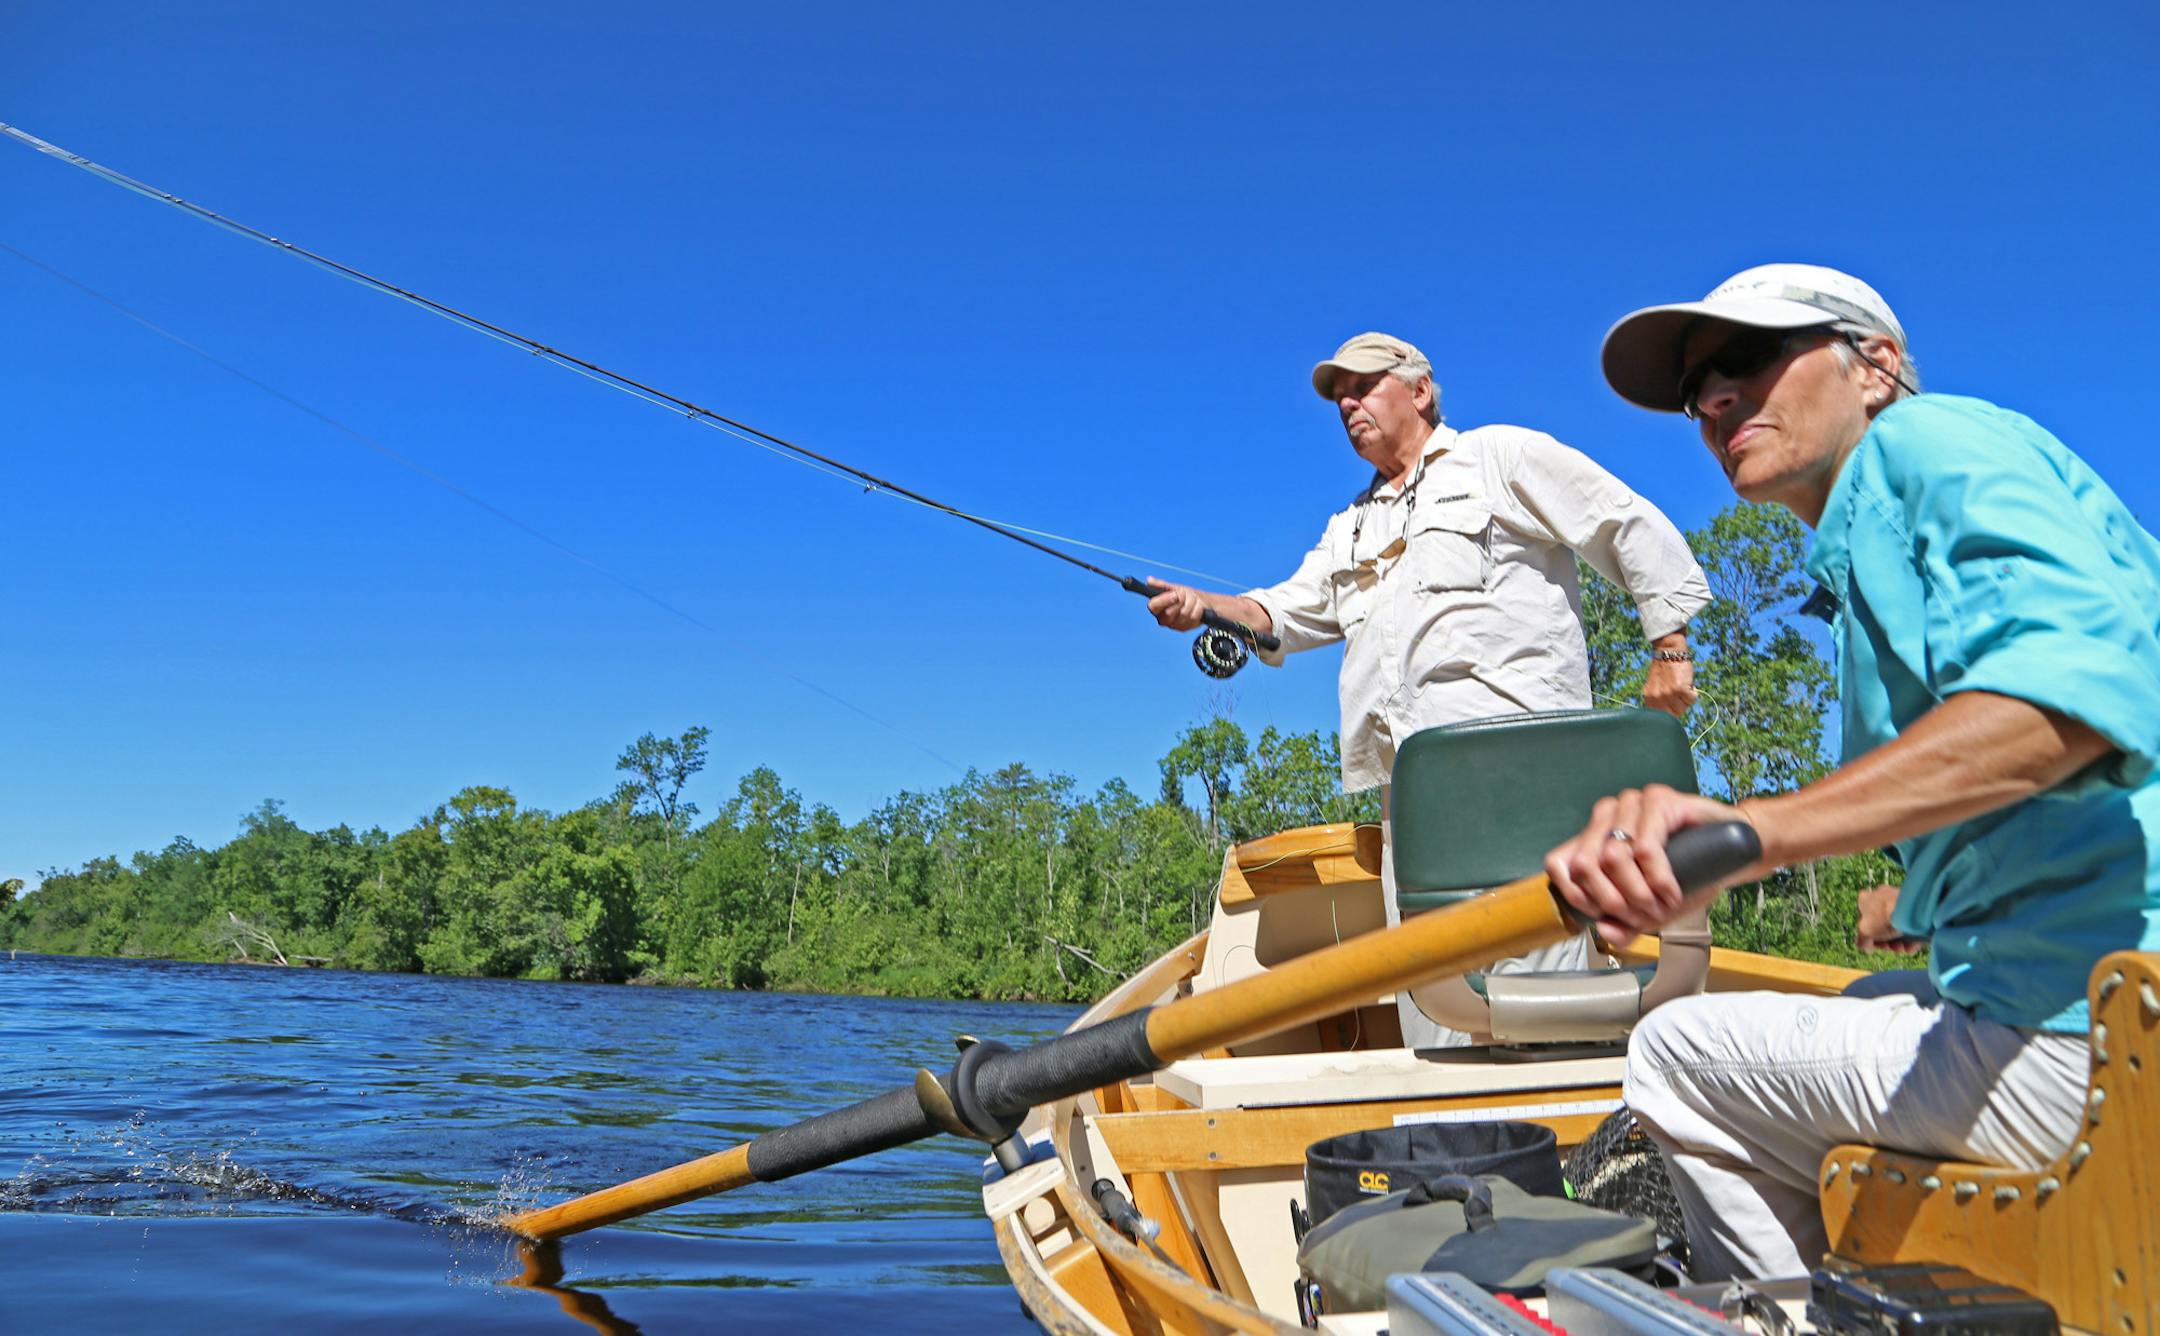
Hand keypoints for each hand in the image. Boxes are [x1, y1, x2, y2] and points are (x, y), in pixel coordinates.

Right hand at [1145, 578, 1207, 631]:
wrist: (1201, 601)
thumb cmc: (1185, 595)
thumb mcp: (1174, 587)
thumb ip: (1161, 585)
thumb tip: (1149, 580)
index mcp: (1157, 608)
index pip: (1153, 606)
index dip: (1163, 600)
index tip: (1174, 594)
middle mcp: (1163, 619)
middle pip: (1169, 613)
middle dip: (1181, 600)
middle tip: (1185, 594)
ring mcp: (1174, 625)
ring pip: (1183, 614)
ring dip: (1191, 603)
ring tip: (1193, 599)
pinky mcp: (1185, 628)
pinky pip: (1192, 618)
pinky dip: (1198, 609)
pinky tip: (1198, 607)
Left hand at [1543, 784, 1768, 944]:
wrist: (1734, 854)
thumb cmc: (1689, 875)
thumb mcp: (1652, 910)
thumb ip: (1625, 925)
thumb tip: (1603, 931)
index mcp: (1595, 836)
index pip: (1559, 864)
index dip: (1578, 896)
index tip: (1607, 915)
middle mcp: (1608, 816)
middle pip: (1584, 865)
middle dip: (1613, 901)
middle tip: (1642, 915)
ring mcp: (1631, 804)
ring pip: (1612, 856)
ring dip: (1638, 893)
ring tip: (1661, 905)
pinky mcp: (1658, 800)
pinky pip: (1645, 848)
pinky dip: (1659, 880)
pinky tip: (1673, 893)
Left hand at [1641, 657, 1696, 716]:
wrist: (1668, 652)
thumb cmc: (1663, 670)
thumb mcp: (1655, 687)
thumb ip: (1658, 701)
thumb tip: (1668, 717)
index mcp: (1649, 699)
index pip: (1662, 718)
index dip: (1671, 714)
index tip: (1674, 707)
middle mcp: (1657, 698)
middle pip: (1675, 715)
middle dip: (1680, 706)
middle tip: (1679, 693)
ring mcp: (1668, 694)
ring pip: (1684, 707)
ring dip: (1687, 698)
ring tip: (1682, 686)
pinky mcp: (1679, 688)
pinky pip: (1692, 699)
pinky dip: (1693, 692)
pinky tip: (1687, 683)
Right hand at [1855, 883, 1922, 953]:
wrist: (1909, 910)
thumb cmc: (1883, 917)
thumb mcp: (1865, 933)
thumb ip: (1862, 941)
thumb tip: (1865, 947)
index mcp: (1865, 899)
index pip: (1863, 919)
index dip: (1869, 935)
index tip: (1875, 944)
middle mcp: (1881, 895)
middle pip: (1882, 924)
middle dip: (1886, 940)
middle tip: (1890, 947)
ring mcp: (1899, 899)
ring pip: (1897, 925)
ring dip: (1899, 941)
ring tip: (1903, 948)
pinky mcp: (1915, 905)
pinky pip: (1911, 924)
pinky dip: (1911, 936)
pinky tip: (1912, 946)